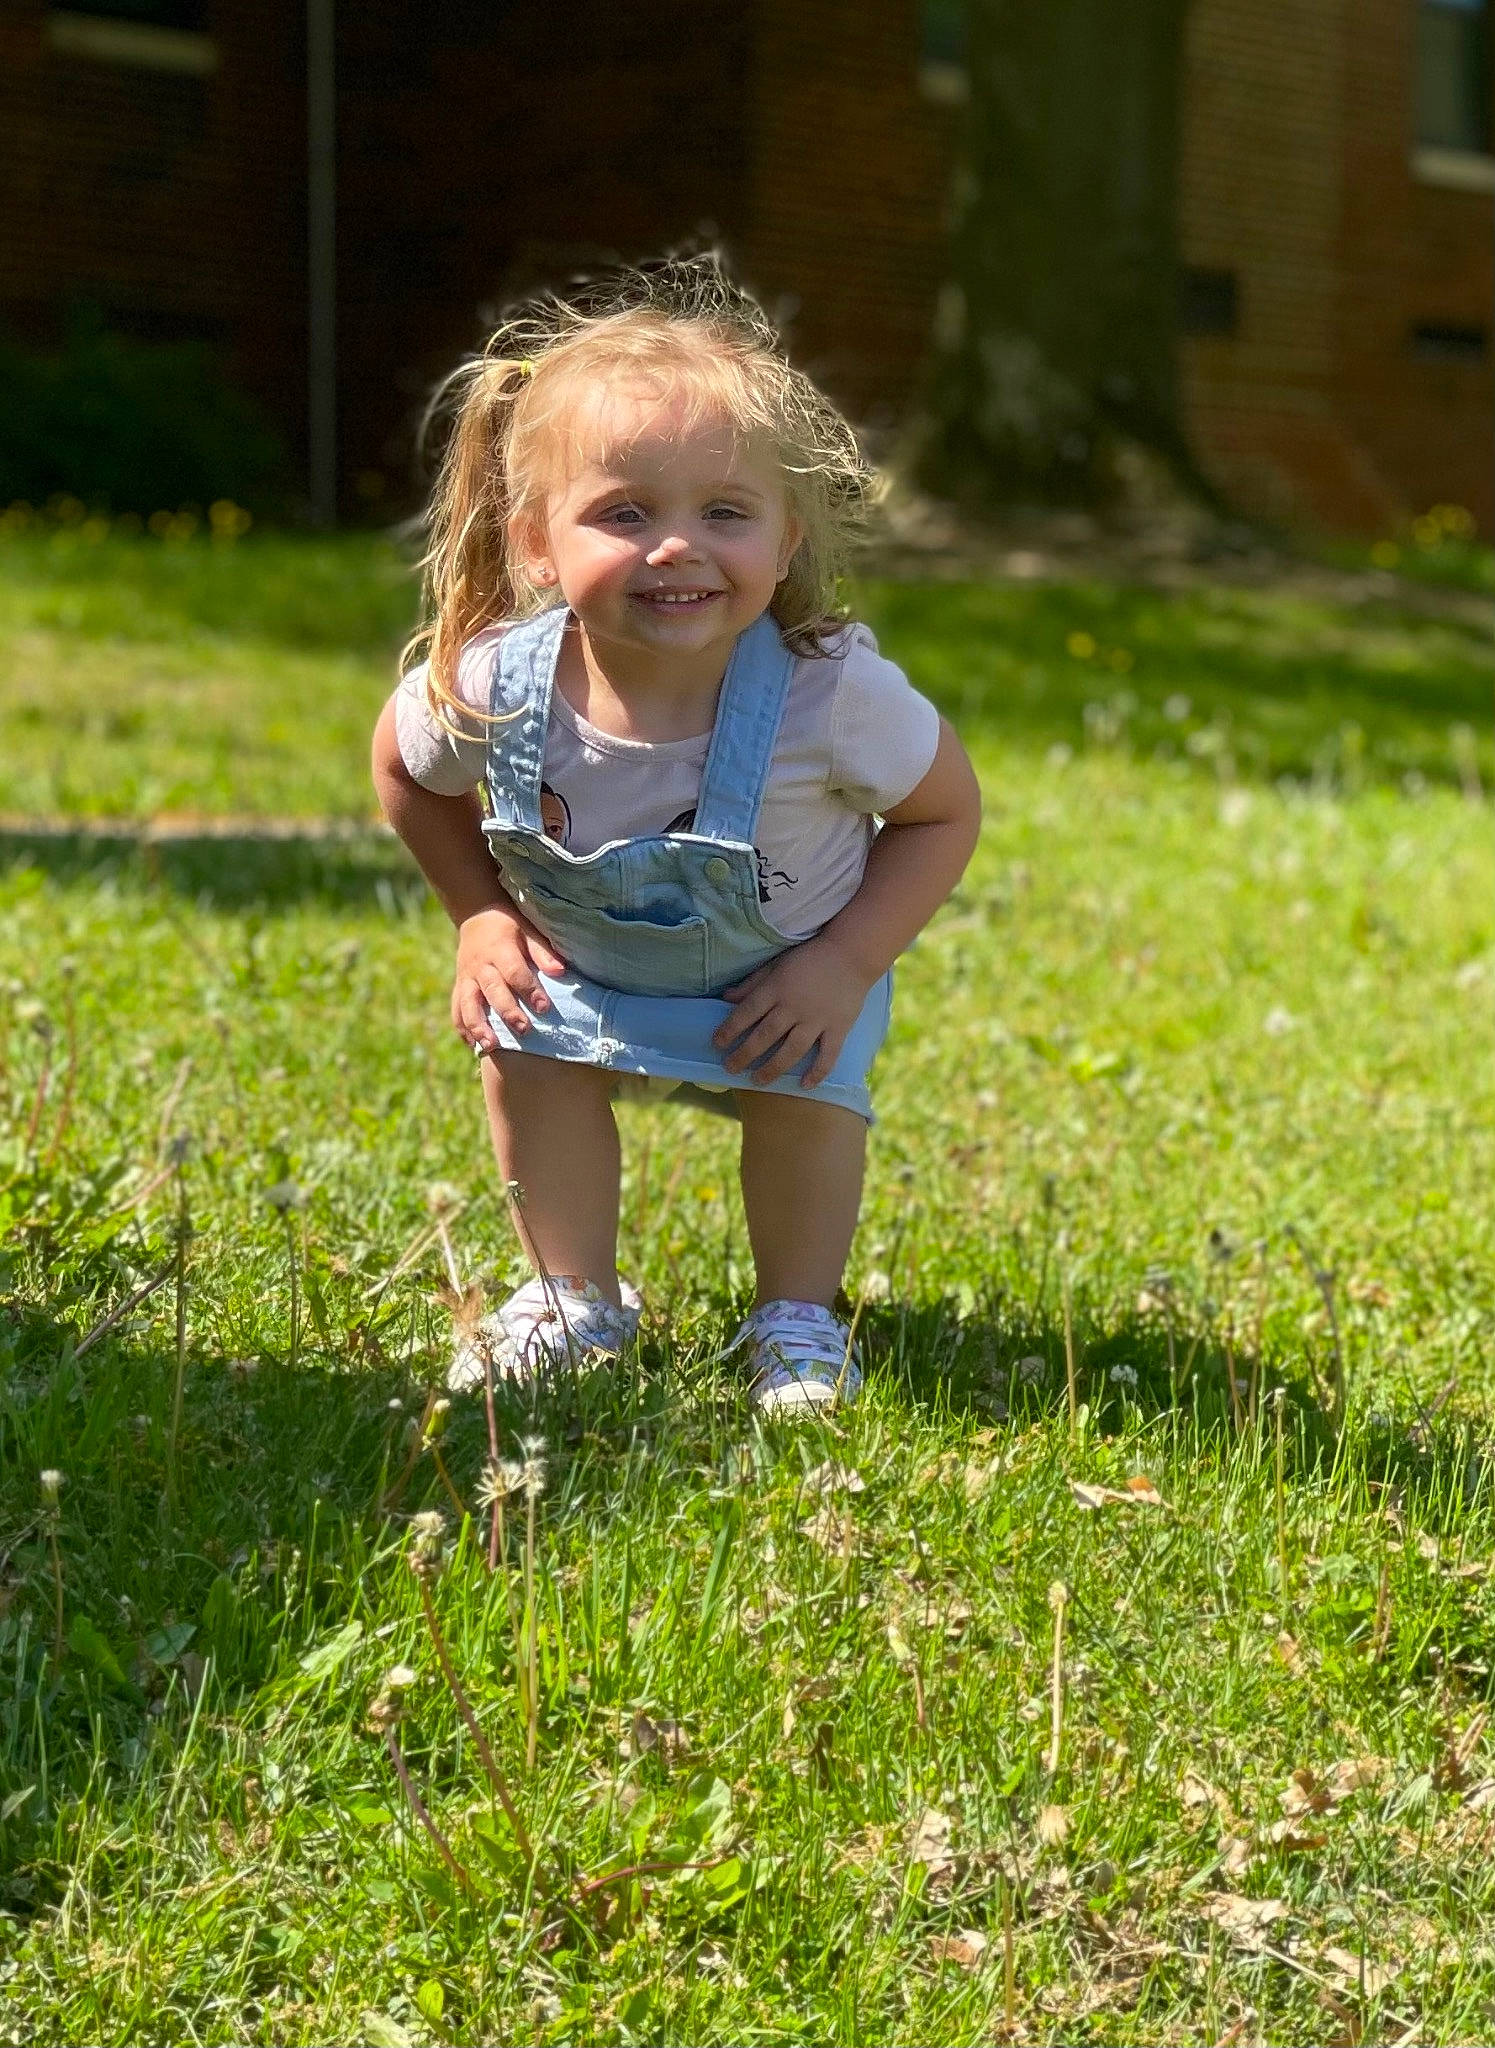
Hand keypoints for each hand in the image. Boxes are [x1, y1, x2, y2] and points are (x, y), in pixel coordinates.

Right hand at [452, 903, 565, 1051]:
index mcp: (499, 949)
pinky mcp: (459, 986)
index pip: (515, 972)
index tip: (544, 1008)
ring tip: (490, 1046)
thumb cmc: (509, 926)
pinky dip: (462, 1028)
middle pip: (493, 991)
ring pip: (468, 1004)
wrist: (476, 915)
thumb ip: (542, 952)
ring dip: (478, 1026)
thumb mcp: (527, 930)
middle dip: (508, 1012)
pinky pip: (456, 1008)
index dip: (529, 990)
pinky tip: (472, 1045)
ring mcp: (466, 977)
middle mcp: (480, 966)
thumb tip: (560, 971)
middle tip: (524, 1030)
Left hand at [713, 935, 873, 1087]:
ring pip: (791, 1050)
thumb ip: (752, 983)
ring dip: (773, 1068)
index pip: (747, 1012)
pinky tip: (804, 1085)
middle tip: (730, 1068)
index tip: (717, 1044)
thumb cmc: (809, 957)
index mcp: (776, 988)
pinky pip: (828, 1055)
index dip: (729, 1029)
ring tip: (757, 1081)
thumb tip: (726, 998)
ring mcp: (817, 1020)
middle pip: (765, 1036)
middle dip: (744, 1054)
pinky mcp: (838, 1028)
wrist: (852, 953)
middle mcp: (794, 1007)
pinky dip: (817, 1072)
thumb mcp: (776, 964)